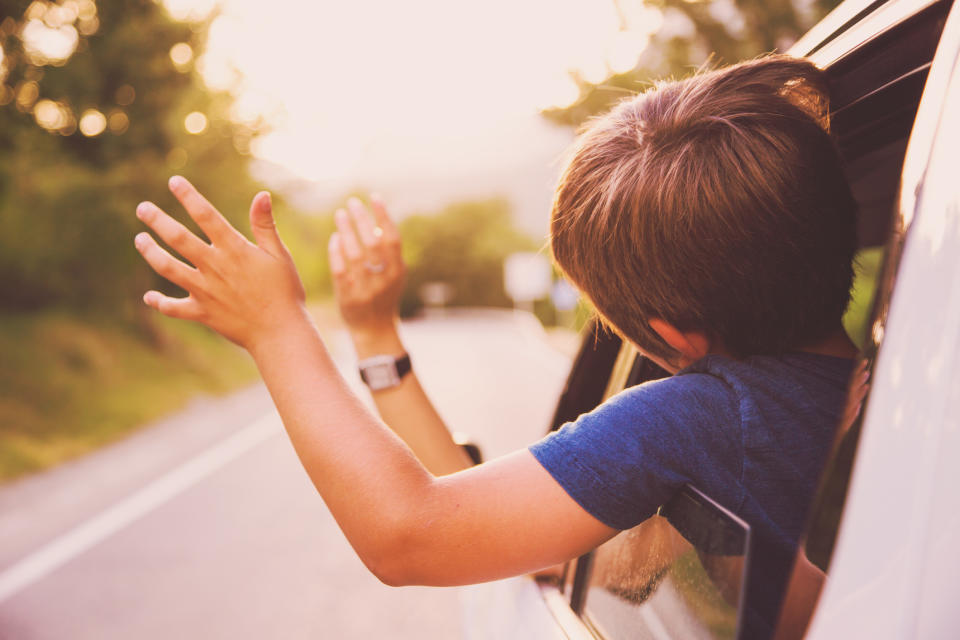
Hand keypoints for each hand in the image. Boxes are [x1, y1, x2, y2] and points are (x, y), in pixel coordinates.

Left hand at [134, 176, 307, 349]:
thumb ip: (265, 225)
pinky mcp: (202, 313)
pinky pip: (174, 308)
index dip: (188, 197)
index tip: (174, 182)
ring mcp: (205, 290)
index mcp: (234, 249)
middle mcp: (214, 267)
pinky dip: (159, 302)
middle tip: (142, 208)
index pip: (206, 216)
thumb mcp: (279, 254)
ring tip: (139, 240)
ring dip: (150, 252)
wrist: (280, 332)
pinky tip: (148, 297)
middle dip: (157, 221)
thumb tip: (261, 195)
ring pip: (168, 268)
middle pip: (178, 238)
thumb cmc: (285, 291)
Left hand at [329, 196, 404, 338]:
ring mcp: (366, 289)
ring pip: (354, 255)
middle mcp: (384, 280)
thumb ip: (388, 252)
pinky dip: (336, 252)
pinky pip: (340, 270)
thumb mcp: (393, 274)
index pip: (392, 238)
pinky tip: (334, 238)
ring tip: (340, 214)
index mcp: (398, 271)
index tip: (373, 197)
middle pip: (372, 243)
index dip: (383, 216)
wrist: (375, 329)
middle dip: (362, 219)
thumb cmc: (383, 295)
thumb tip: (377, 219)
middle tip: (351, 202)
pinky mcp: (348, 297)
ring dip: (346, 231)